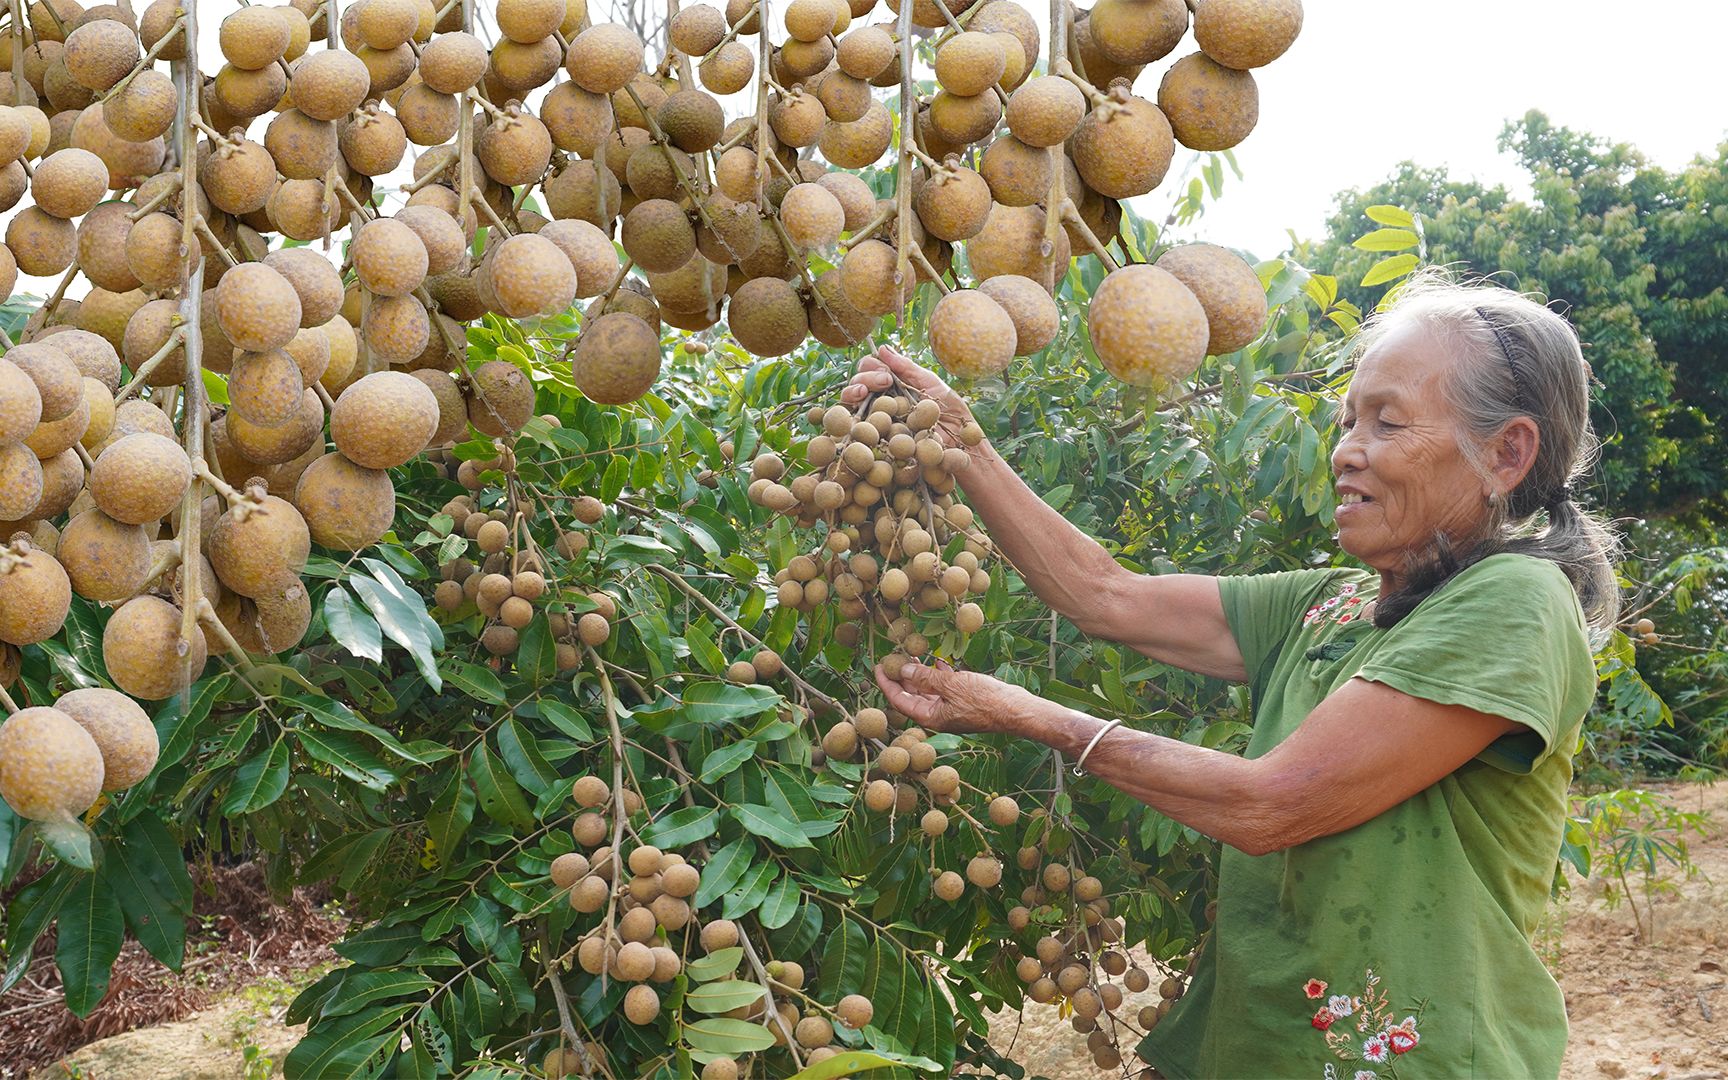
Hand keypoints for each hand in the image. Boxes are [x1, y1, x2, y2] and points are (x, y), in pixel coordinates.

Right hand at [841, 344, 979, 452]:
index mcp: (893, 386)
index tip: (886, 372)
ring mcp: (875, 421)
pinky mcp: (874, 442)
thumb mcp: (930, 383)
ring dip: (852, 392)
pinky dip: (848, 419)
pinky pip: (853, 429)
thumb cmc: (951, 413)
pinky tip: (855, 415)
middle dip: (864, 378)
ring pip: (849, 403)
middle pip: (857, 384)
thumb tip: (882, 347)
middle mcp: (880, 402)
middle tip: (884, 381)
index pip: (870, 369)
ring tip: (863, 393)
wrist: (961, 444)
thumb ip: (906, 367)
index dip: (871, 366)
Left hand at [873, 658, 1035, 736]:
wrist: (1016, 709)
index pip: (899, 700)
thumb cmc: (984, 700)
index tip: (878, 667)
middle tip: (893, 656)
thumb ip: (925, 677)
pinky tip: (939, 661)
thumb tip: (904, 669)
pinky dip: (940, 674)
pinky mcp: (964, 700)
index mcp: (930, 716)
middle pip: (912, 694)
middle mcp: (938, 714)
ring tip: (913, 653)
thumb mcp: (951, 685)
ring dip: (921, 672)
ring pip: (929, 689)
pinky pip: (945, 687)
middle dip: (902, 676)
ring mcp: (951, 708)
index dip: (887, 683)